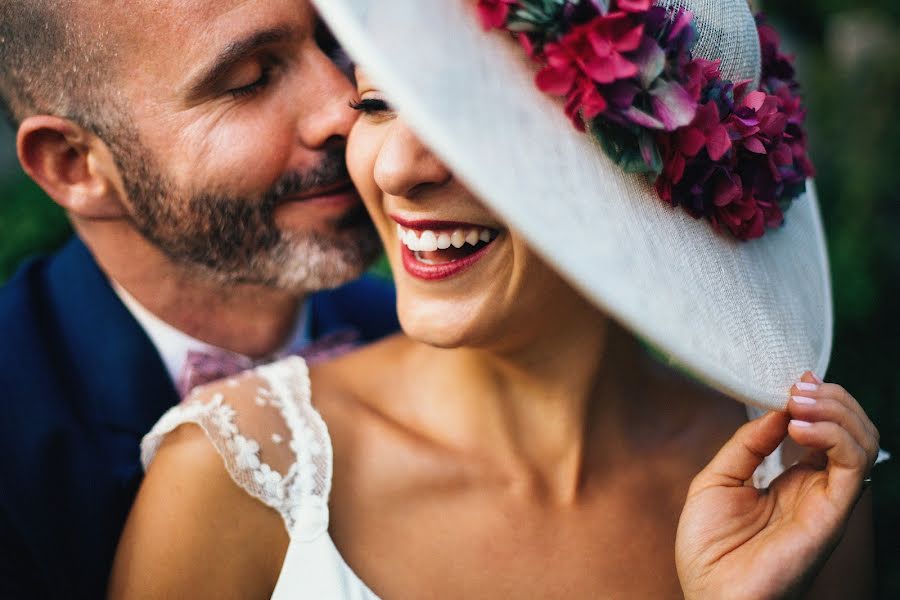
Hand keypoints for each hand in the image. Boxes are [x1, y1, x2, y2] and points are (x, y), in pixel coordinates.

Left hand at [676, 372, 878, 599]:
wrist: (708, 595)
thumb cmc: (708, 548)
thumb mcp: (718, 481)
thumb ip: (748, 445)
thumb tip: (776, 408)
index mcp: (792, 481)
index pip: (823, 430)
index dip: (813, 400)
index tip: (792, 380)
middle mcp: (816, 489)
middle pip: (850, 432)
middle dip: (830, 399)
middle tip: (798, 387)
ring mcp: (827, 502)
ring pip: (863, 444)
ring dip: (837, 412)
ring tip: (799, 402)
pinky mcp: (831, 516)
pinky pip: (853, 469)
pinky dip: (834, 438)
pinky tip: (800, 427)